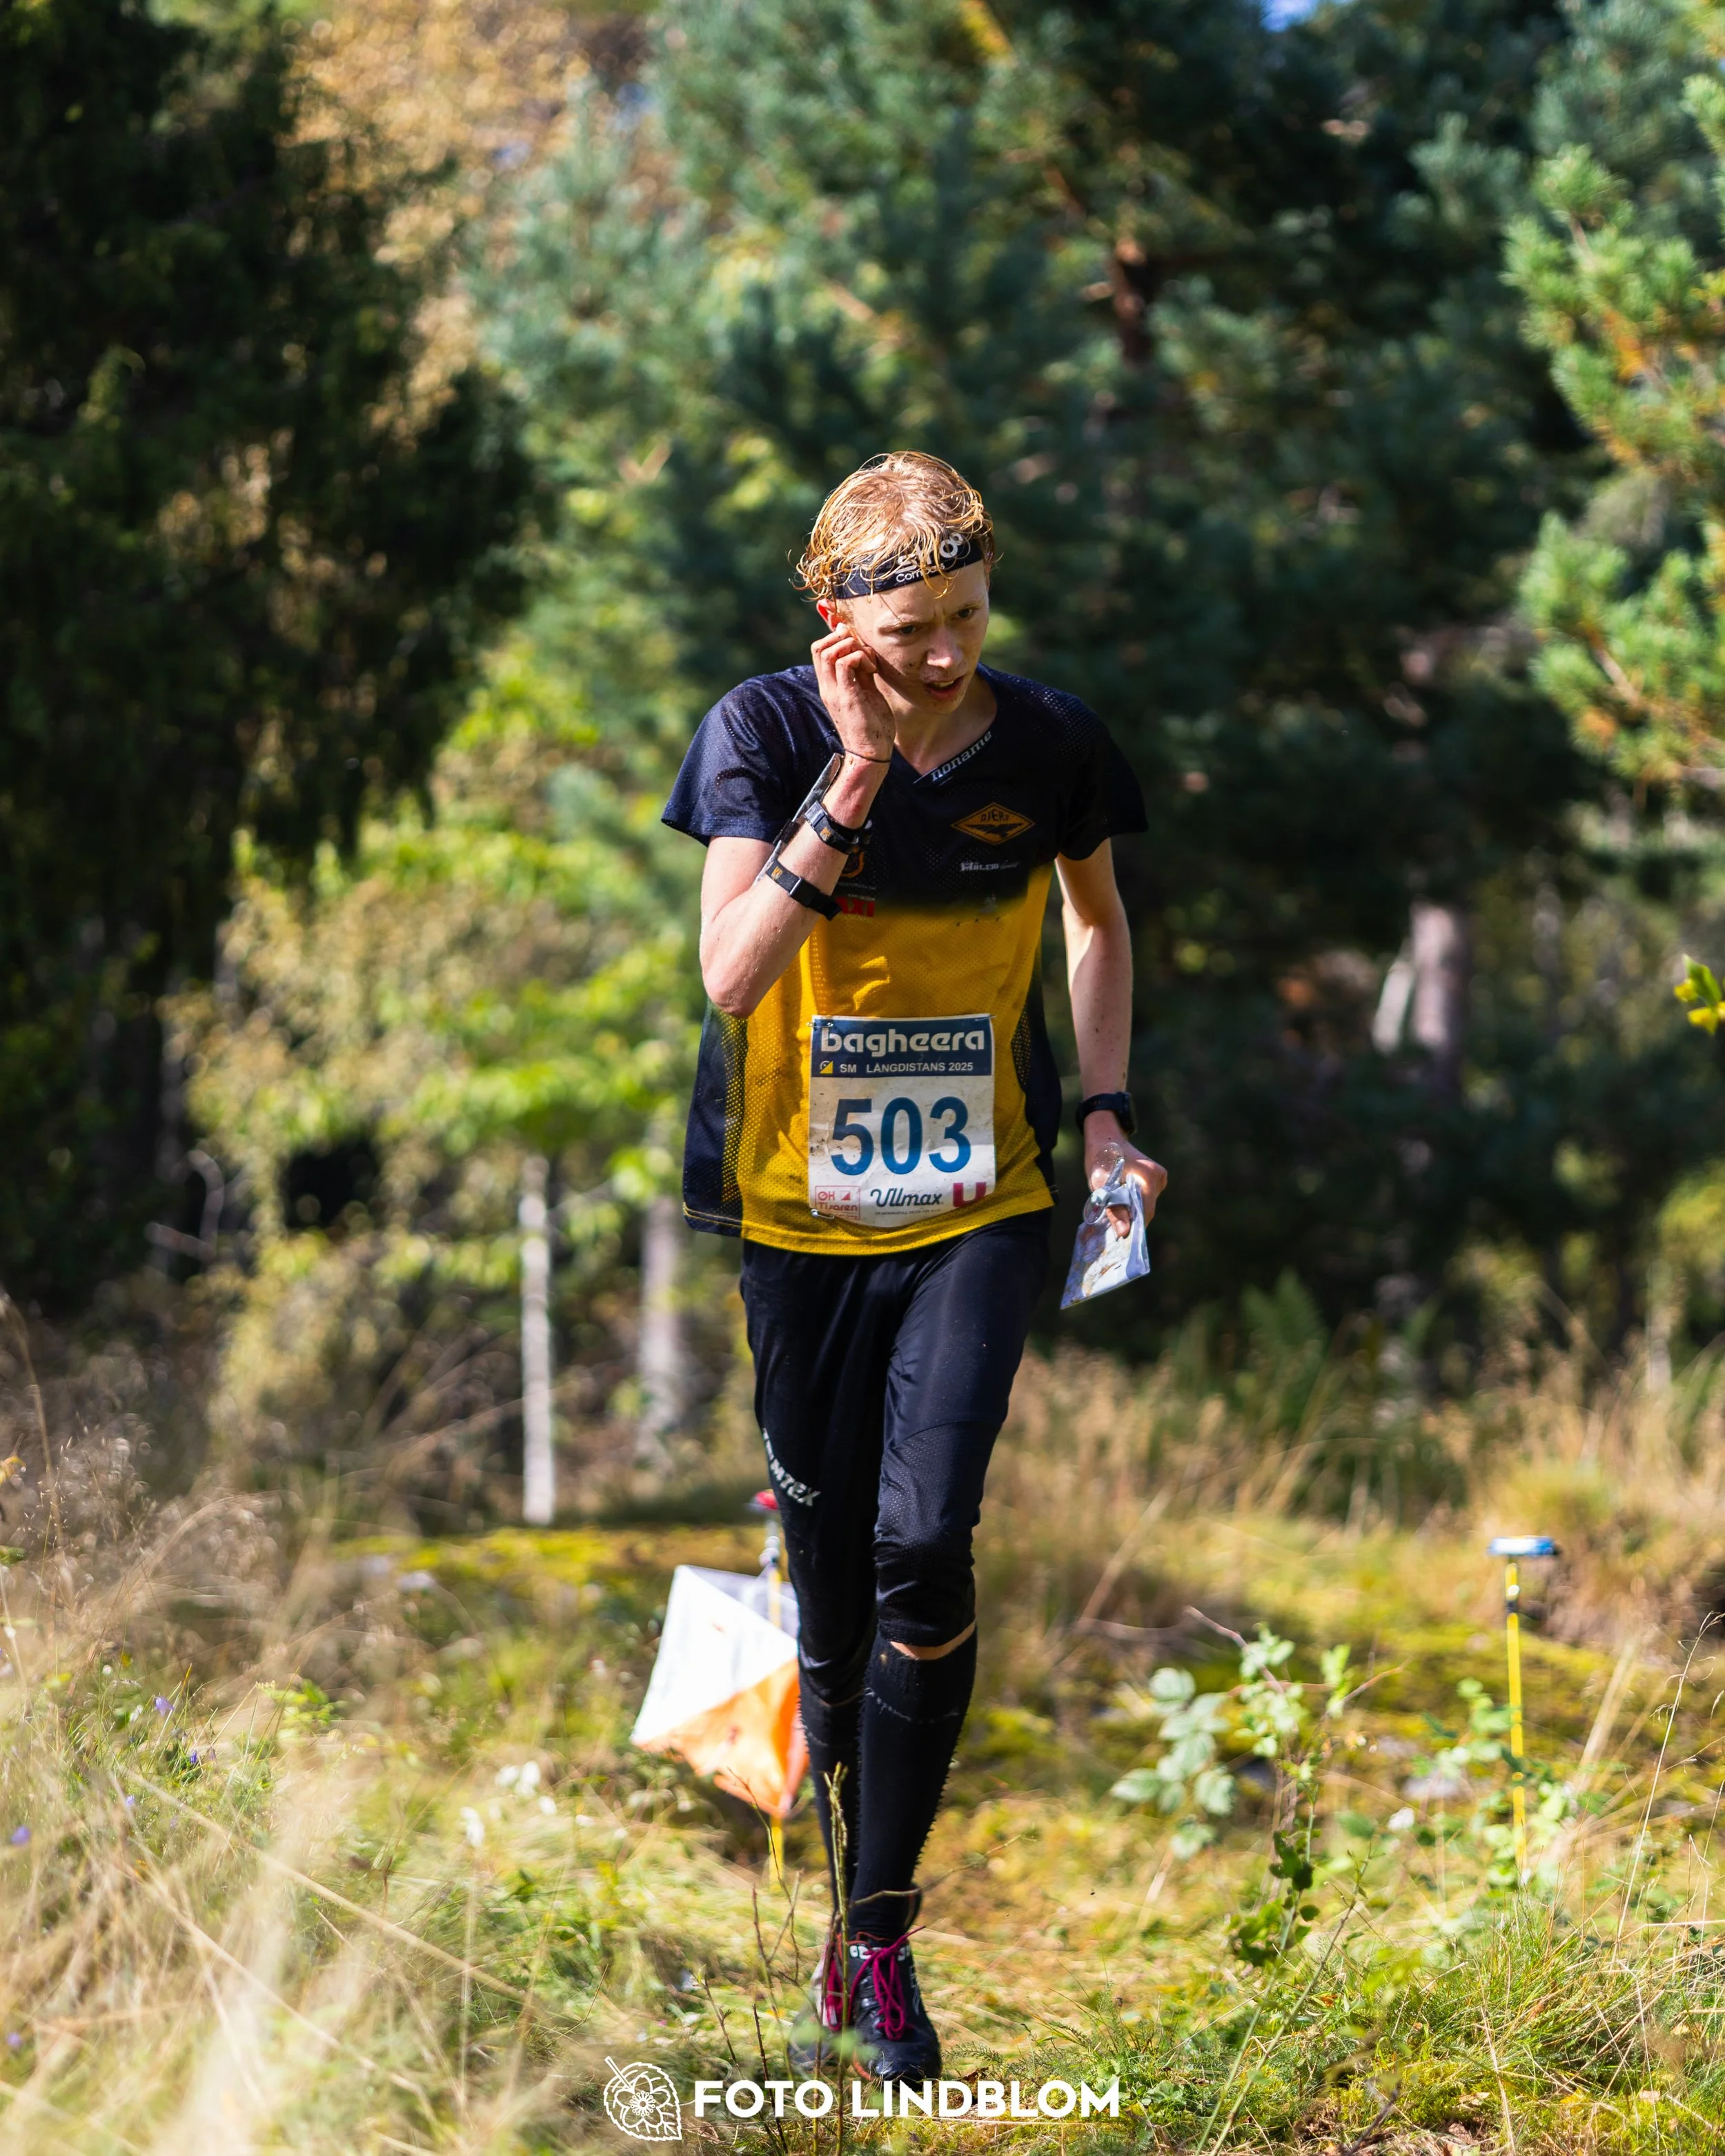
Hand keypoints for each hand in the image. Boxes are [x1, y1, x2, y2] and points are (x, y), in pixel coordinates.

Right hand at [812, 620, 896, 765]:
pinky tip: (871, 670)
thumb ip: (862, 672)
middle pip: (818, 647)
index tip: (858, 644)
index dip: (835, 638)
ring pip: (828, 652)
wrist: (870, 753)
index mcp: (829, 686)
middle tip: (862, 649)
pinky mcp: (847, 697)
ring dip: (851, 647)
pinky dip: (859, 658)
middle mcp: (827, 687)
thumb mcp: (866, 692)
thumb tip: (863, 651)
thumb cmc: (872, 725)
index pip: (819, 651)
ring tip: (868, 661)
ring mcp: (834, 692)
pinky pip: (844, 664)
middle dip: (841, 638)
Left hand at [1084, 1115, 1166, 1237]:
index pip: (1146, 1211)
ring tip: (1116, 1205)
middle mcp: (1158, 1176)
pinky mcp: (1158, 1177)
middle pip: (1147, 1208)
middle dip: (1132, 1218)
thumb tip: (1124, 1232)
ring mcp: (1160, 1176)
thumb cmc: (1101, 1159)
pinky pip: (1147, 1196)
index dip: (1134, 1226)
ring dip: (1132, 1208)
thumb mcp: (1101, 1185)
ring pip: (1147, 1203)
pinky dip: (1135, 1200)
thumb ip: (1114, 1210)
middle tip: (1114, 1224)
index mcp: (1147, 1177)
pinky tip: (1122, 1196)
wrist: (1106, 1138)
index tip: (1122, 1236)